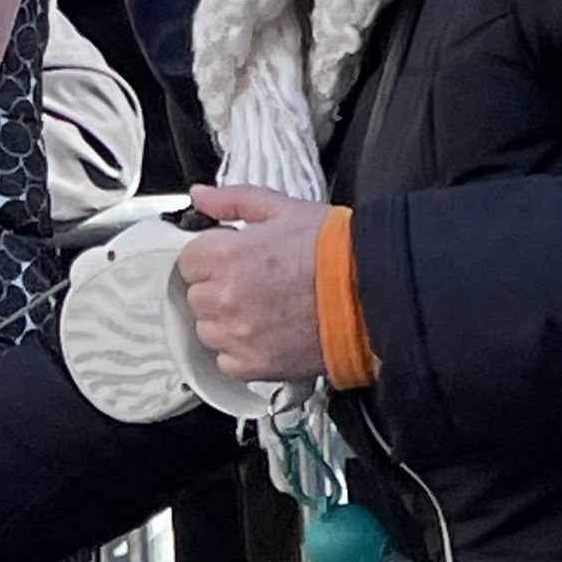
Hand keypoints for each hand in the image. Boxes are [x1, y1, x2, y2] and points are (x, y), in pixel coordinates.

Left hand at [178, 184, 340, 385]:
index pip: (188, 261)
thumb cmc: (335, 249)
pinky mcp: (255, 365)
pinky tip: (268, 335)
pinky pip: (226, 362)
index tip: (234, 260)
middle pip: (197, 296)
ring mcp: (237, 335)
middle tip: (256, 283)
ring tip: (265, 310)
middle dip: (219, 288)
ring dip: (228, 322)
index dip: (213, 258)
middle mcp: (224, 298)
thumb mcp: (283, 209)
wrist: (374, 292)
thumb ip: (232, 201)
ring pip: (209, 331)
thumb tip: (199, 196)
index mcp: (224, 255)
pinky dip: (241, 351)